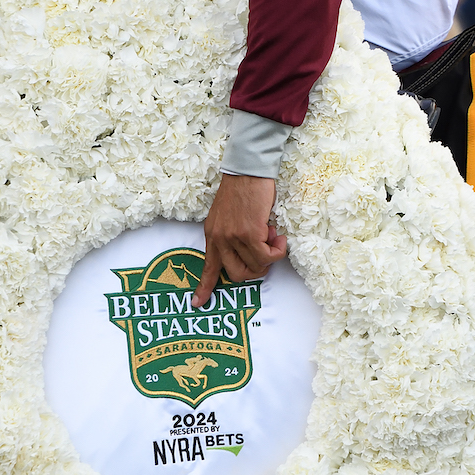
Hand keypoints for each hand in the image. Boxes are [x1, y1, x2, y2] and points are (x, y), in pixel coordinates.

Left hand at [193, 175, 286, 307]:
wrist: (249, 170)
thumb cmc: (243, 190)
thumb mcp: (228, 215)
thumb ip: (233, 235)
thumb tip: (252, 252)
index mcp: (212, 235)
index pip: (208, 267)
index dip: (204, 288)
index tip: (196, 304)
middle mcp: (219, 239)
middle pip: (237, 275)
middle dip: (256, 270)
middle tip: (266, 252)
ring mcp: (233, 237)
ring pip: (256, 267)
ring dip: (270, 256)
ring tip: (273, 235)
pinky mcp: (249, 233)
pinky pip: (267, 257)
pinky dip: (277, 251)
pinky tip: (278, 236)